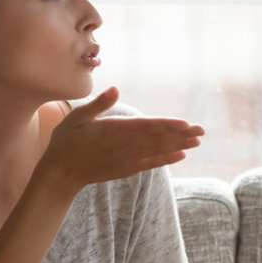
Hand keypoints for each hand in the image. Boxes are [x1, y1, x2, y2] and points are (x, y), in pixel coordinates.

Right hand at [37, 87, 204, 191]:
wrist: (60, 174)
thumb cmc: (66, 141)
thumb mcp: (77, 117)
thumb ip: (98, 104)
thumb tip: (115, 88)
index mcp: (114, 130)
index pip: (146, 127)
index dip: (167, 125)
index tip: (185, 124)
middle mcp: (124, 146)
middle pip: (157, 139)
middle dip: (181, 135)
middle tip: (201, 131)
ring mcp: (126, 159)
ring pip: (157, 151)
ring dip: (178, 146)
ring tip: (196, 142)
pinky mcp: (125, 169)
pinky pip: (150, 164)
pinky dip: (166, 160)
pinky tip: (180, 156)